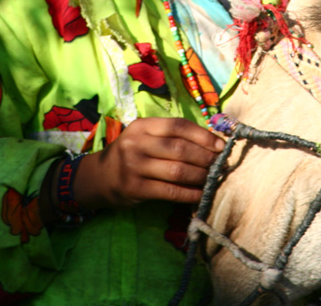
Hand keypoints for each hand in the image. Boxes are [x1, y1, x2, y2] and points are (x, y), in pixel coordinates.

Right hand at [73, 117, 224, 209]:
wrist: (99, 177)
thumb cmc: (132, 154)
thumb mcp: (145, 137)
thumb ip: (171, 137)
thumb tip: (212, 143)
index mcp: (142, 126)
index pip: (178, 126)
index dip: (203, 136)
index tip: (221, 146)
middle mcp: (136, 144)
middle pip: (180, 149)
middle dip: (205, 158)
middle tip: (220, 165)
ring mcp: (134, 167)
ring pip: (177, 171)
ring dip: (200, 176)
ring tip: (213, 179)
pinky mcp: (134, 188)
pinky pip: (169, 191)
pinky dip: (189, 194)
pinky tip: (201, 194)